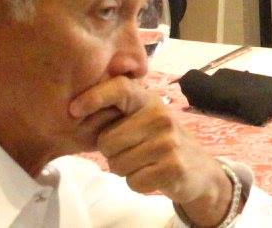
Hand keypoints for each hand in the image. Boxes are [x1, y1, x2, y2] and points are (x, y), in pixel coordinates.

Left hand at [70, 77, 234, 225]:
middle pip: (107, 141)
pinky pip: (133, 181)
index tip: (73, 110)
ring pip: (117, 164)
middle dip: (111, 152)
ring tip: (144, 162)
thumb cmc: (159, 141)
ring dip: (125, 169)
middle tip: (131, 150)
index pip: (121, 88)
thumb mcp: (143, 119)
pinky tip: (153, 174)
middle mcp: (160, 117)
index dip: (95, 96)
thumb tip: (76, 112)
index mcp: (149, 101)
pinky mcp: (172, 167)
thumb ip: (117, 113)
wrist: (198, 168)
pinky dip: (138, 183)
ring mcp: (168, 142)